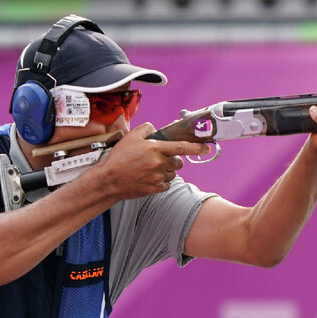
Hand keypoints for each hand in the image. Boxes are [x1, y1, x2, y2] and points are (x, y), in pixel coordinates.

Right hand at [88, 123, 209, 198]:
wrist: (109, 180)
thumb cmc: (119, 158)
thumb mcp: (131, 137)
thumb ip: (147, 129)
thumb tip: (156, 129)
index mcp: (155, 149)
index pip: (182, 147)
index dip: (197, 147)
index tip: (207, 147)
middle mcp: (159, 163)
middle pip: (178, 162)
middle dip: (173, 160)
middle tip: (159, 158)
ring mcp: (158, 177)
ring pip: (173, 173)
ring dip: (166, 170)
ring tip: (150, 168)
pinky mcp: (156, 188)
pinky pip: (167, 183)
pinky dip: (161, 180)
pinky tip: (149, 177)